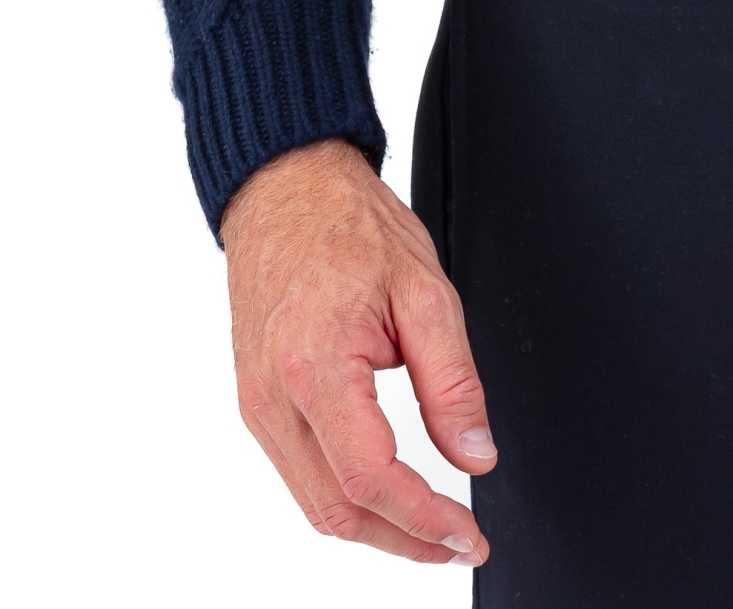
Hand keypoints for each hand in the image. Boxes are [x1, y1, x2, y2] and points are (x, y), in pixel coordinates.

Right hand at [222, 138, 494, 566]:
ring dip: (375, 529)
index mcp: (315, 366)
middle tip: (457, 543)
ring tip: (430, 528)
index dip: (424, 520)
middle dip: (403, 541)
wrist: (285, 188)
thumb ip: (453, 380)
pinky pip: (299, 474)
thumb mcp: (425, 289)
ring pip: (314, 503)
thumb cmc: (348, 226)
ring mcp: (258, 404)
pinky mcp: (256, 403)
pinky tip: (384, 493)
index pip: (369, 479)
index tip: (467, 534)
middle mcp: (273, 396)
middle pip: (336, 510)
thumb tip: (476, 455)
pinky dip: (345, 498)